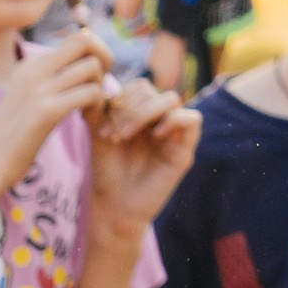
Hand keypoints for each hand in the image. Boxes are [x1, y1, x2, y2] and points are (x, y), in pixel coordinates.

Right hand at [0, 32, 114, 199]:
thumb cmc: (12, 137)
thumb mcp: (27, 98)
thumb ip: (51, 80)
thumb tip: (90, 65)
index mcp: (29, 65)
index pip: (77, 39)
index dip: (93, 57)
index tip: (90, 81)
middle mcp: (33, 70)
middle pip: (86, 41)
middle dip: (104, 61)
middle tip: (98, 88)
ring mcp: (38, 89)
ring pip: (92, 67)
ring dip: (100, 88)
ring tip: (89, 109)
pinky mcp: (46, 111)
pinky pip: (90, 93)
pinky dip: (97, 105)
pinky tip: (86, 119)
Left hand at [89, 79, 201, 234]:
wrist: (113, 205)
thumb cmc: (106, 170)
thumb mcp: (97, 134)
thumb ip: (97, 109)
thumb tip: (95, 83)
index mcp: (140, 112)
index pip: (138, 86)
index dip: (119, 100)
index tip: (101, 127)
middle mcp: (159, 119)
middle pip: (152, 90)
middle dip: (129, 109)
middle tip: (113, 134)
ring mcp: (173, 132)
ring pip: (170, 99)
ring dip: (144, 113)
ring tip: (126, 135)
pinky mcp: (184, 149)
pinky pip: (192, 119)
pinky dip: (173, 120)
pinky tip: (154, 135)